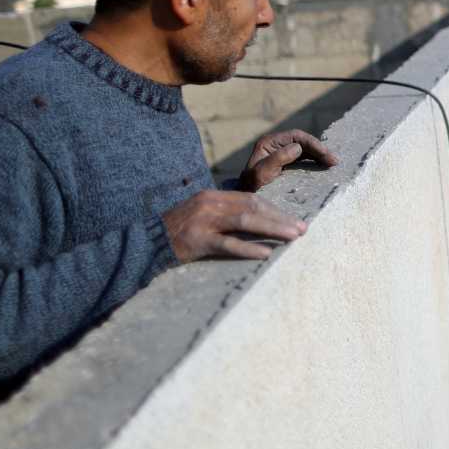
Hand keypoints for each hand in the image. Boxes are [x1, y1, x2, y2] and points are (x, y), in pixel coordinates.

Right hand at [162, 190, 306, 262]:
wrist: (145, 242)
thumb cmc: (177, 231)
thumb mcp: (201, 215)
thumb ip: (225, 213)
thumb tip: (257, 219)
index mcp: (213, 195)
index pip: (251, 199)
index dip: (274, 209)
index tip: (293, 219)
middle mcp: (209, 204)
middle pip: (253, 207)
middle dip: (281, 218)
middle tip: (303, 228)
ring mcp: (203, 222)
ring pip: (245, 222)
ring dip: (273, 228)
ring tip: (293, 237)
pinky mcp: (197, 241)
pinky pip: (227, 244)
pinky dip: (248, 248)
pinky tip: (265, 253)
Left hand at [237, 129, 338, 191]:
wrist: (245, 205)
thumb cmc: (250, 189)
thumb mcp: (260, 175)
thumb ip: (276, 159)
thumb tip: (297, 148)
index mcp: (268, 143)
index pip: (297, 137)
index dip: (314, 144)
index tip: (327, 156)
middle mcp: (275, 145)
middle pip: (304, 142)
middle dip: (320, 150)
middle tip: (335, 161)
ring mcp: (281, 154)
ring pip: (306, 150)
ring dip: (319, 156)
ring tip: (333, 164)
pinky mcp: (286, 165)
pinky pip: (304, 159)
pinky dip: (315, 162)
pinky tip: (324, 168)